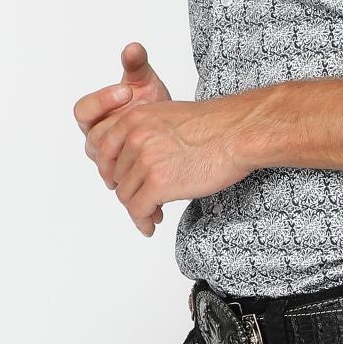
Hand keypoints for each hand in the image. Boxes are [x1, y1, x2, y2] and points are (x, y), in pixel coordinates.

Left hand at [74, 44, 255, 237]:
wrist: (237, 134)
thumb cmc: (215, 126)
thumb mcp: (168, 117)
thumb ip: (146, 134)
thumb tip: (136, 162)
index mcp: (134, 118)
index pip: (105, 151)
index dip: (111, 172)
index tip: (119, 184)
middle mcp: (134, 137)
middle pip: (117, 176)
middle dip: (130, 191)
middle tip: (145, 203)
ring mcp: (144, 160)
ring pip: (126, 195)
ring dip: (138, 209)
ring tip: (153, 214)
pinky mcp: (157, 183)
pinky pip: (138, 210)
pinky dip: (143, 222)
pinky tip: (151, 225)